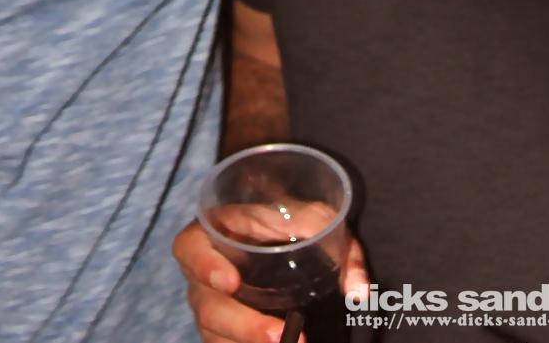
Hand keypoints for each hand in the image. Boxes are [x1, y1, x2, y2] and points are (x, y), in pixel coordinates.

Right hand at [173, 216, 367, 342]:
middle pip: (205, 304)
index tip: (230, 281)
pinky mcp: (227, 332)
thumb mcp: (321, 218)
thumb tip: (358, 291)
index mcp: (217, 232)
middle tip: (277, 336)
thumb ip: (341, 246)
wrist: (292, 240)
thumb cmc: (298, 222)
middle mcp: (207, 274)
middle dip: (241, 324)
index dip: (202, 264)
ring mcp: (215, 307)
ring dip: (246, 341)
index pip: (190, 246)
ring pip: (214, 332)